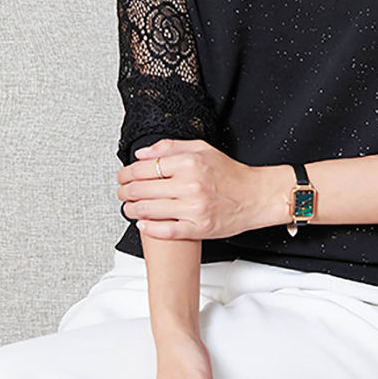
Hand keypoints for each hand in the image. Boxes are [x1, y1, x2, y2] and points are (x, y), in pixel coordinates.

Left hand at [117, 138, 276, 239]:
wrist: (255, 196)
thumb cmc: (230, 173)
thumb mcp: (202, 149)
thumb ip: (170, 147)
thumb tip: (142, 153)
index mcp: (190, 163)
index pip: (145, 168)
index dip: (127, 173)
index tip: (122, 176)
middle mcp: (190, 185)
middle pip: (142, 190)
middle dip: (125, 192)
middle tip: (122, 192)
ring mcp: (194, 208)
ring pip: (149, 210)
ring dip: (132, 210)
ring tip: (128, 208)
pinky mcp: (199, 228)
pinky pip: (165, 230)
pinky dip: (149, 228)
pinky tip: (142, 223)